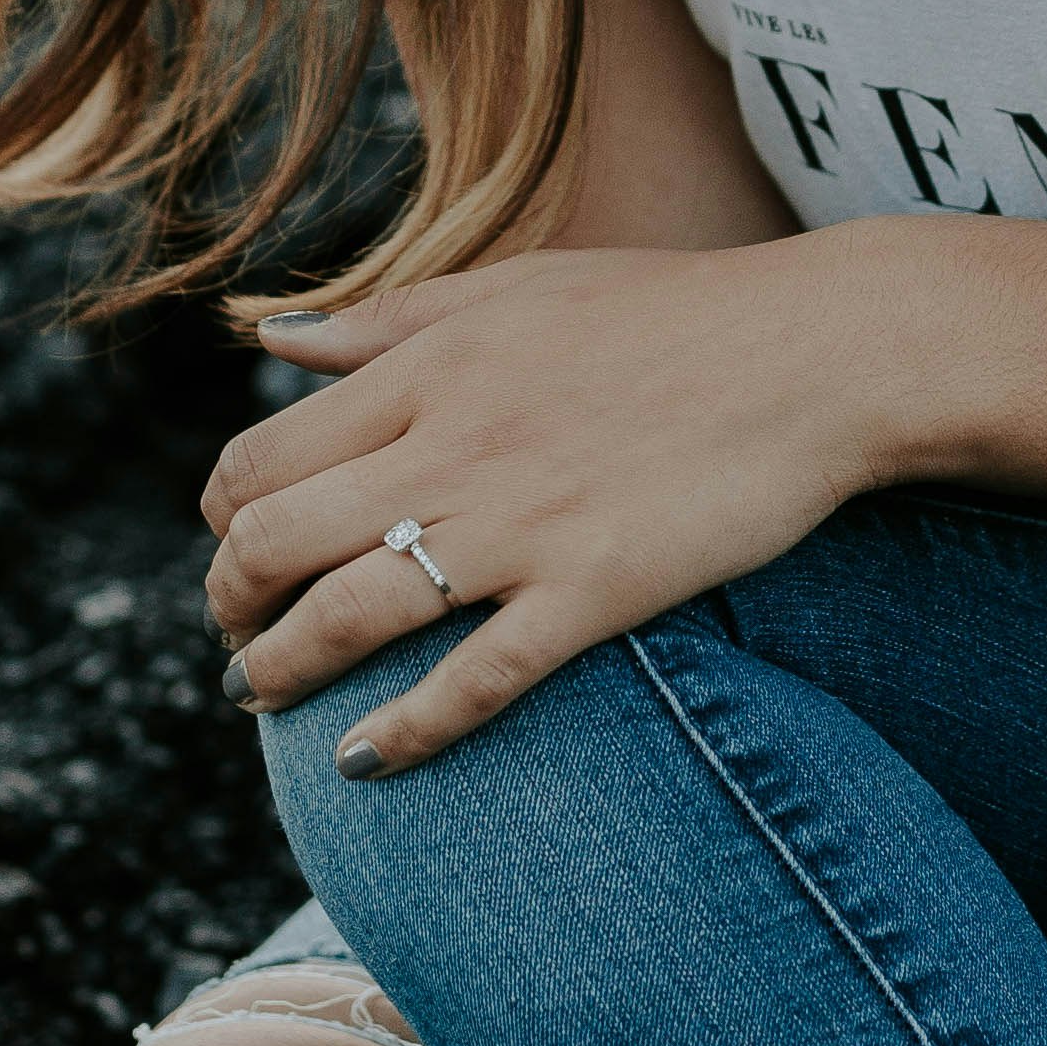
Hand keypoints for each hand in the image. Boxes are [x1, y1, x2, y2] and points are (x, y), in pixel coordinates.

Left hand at [199, 237, 901, 768]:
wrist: (823, 353)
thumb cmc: (677, 312)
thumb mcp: (519, 284)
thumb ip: (389, 318)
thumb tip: (270, 338)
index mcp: (429, 368)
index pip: (261, 459)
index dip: (223, 522)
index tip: (238, 551)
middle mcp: (452, 446)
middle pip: (273, 544)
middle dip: (230, 606)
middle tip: (239, 637)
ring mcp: (521, 526)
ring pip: (344, 618)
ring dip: (280, 673)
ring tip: (266, 698)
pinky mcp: (595, 592)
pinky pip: (471, 681)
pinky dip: (401, 732)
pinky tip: (363, 761)